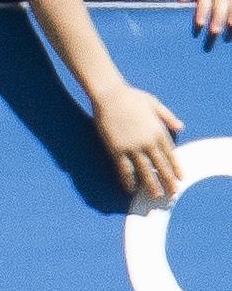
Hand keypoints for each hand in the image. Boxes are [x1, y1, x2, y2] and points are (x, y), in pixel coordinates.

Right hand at [95, 81, 183, 201]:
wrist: (109, 95)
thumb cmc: (131, 96)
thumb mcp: (154, 104)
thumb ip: (168, 117)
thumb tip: (181, 127)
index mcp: (158, 131)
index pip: (170, 154)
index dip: (176, 168)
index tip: (181, 178)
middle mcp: (147, 142)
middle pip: (160, 166)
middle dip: (167, 180)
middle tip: (173, 193)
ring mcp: (132, 147)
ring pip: (143, 170)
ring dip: (150, 184)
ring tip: (155, 195)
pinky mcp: (116, 149)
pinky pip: (123, 168)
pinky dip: (127, 180)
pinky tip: (130, 188)